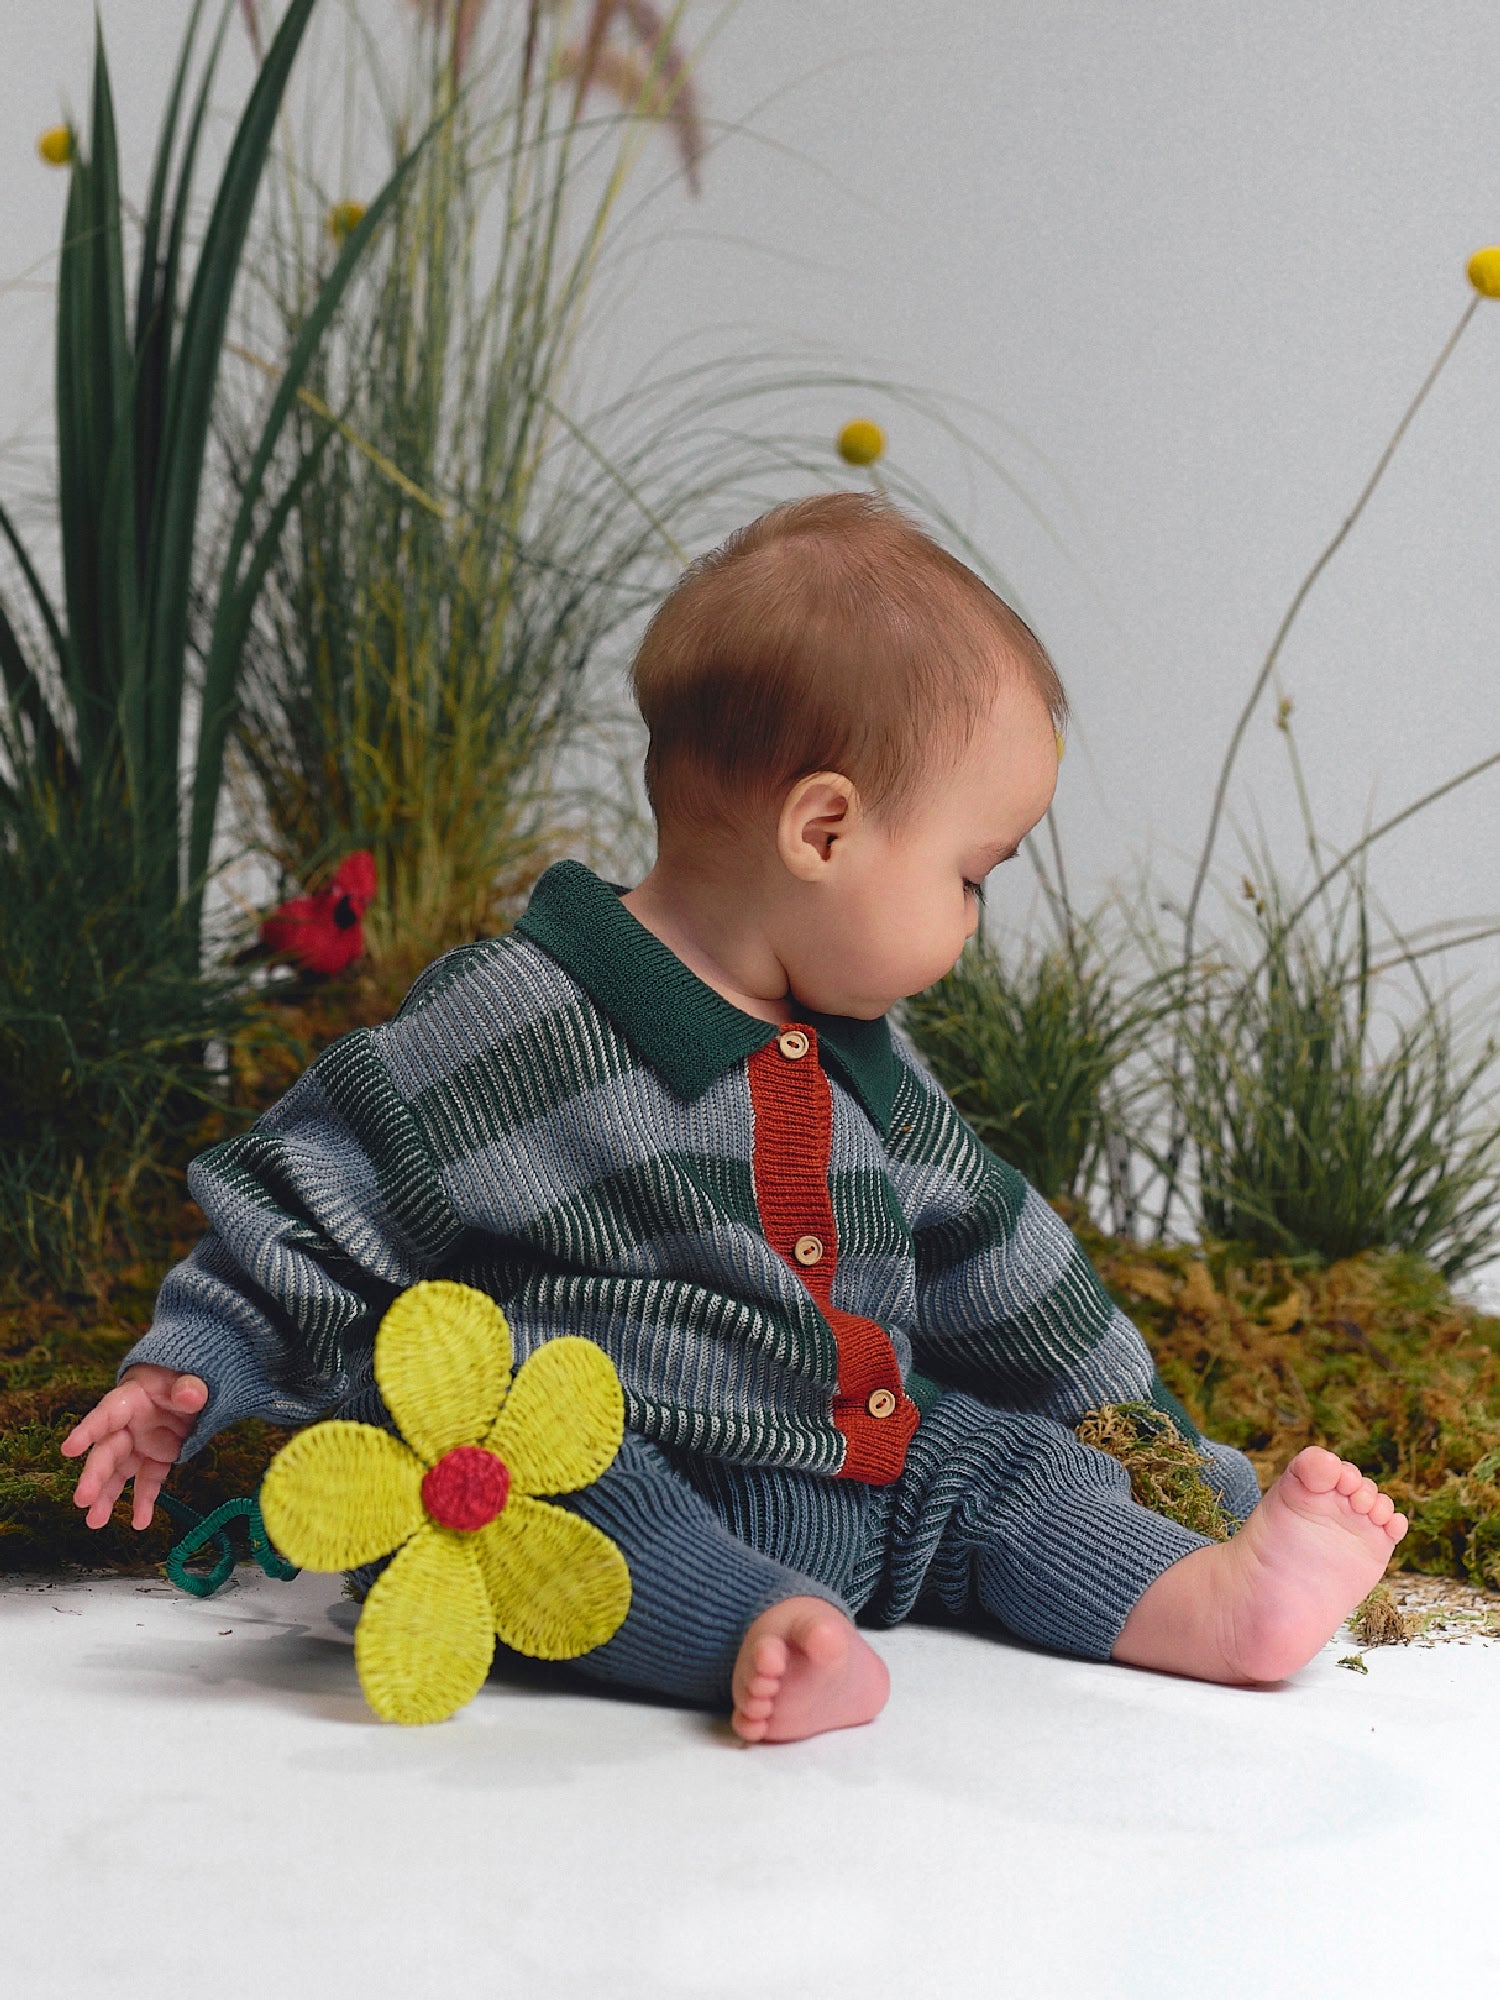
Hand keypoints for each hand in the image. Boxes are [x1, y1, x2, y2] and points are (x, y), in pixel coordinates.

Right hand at [59, 1366, 208, 1529]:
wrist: (188, 1384)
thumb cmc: (178, 1375)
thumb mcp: (188, 1375)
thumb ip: (189, 1387)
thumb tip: (192, 1395)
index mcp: (131, 1399)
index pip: (106, 1414)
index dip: (88, 1430)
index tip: (68, 1448)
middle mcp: (129, 1425)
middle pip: (107, 1451)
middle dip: (94, 1476)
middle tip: (82, 1499)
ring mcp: (141, 1443)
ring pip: (119, 1472)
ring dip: (107, 1496)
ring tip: (95, 1522)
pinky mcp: (156, 1457)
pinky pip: (148, 1480)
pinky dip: (144, 1500)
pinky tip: (140, 1522)